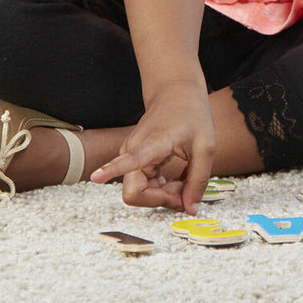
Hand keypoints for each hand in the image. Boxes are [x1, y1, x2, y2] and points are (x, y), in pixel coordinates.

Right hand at [89, 79, 215, 214]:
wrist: (178, 93)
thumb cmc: (191, 113)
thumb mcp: (206, 146)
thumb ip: (198, 180)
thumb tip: (190, 209)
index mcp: (151, 142)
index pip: (129, 159)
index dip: (112, 170)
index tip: (96, 177)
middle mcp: (133, 149)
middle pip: (135, 193)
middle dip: (160, 199)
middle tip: (185, 190)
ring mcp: (131, 155)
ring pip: (139, 192)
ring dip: (163, 194)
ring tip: (185, 180)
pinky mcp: (135, 160)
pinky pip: (143, 185)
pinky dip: (161, 188)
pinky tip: (178, 178)